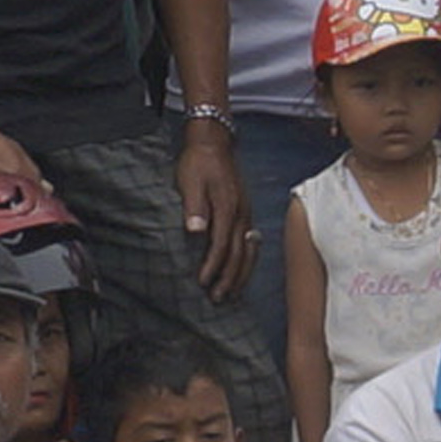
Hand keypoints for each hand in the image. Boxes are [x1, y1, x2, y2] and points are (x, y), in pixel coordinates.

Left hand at [179, 124, 251, 300]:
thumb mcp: (190, 181)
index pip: (221, 245)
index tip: (203, 282)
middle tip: (218, 298)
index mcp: (228, 208)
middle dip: (229, 278)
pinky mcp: (246, 213)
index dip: (213, 266)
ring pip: (248, 251)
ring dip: (240, 274)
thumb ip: (194, 206)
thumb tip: (195, 230)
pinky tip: (243, 270)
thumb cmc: (199, 162)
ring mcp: (246, 214)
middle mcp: (241, 214)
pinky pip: (251, 243)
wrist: (215, 143)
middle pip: (239, 254)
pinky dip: (247, 261)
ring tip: (232, 292)